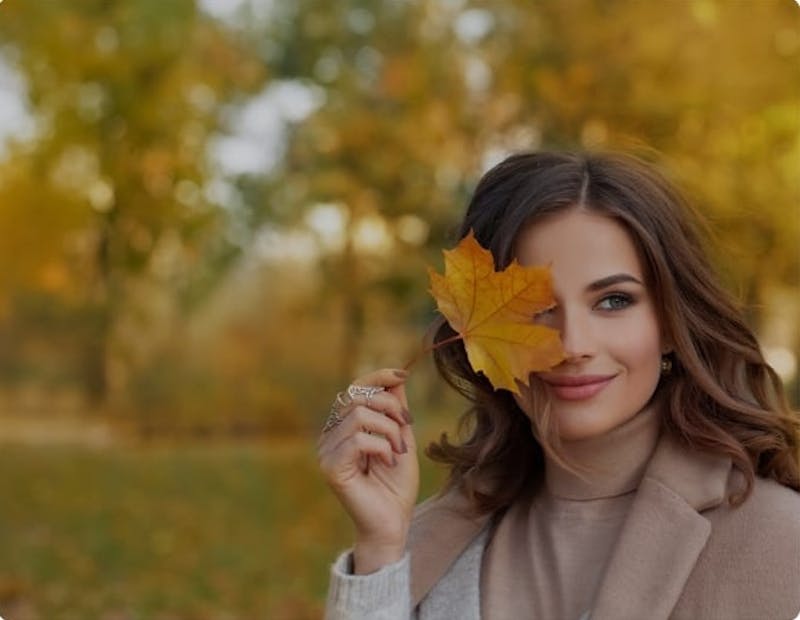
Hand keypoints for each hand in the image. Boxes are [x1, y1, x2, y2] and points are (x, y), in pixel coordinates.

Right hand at [317, 368, 418, 573]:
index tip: (402, 375)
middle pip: (357, 396)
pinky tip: (387, 461)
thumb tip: (396, 376)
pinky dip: (381, 447)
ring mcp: (326, 451)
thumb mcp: (402, 437)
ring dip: (389, 430)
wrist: (393, 522)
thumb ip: (396, 408)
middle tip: (406, 429)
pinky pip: (358, 439)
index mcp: (344, 425)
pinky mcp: (330, 467)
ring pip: (360, 415)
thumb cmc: (396, 484)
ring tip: (397, 451)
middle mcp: (330, 435)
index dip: (378, 376)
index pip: (354, 387)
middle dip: (390, 407)